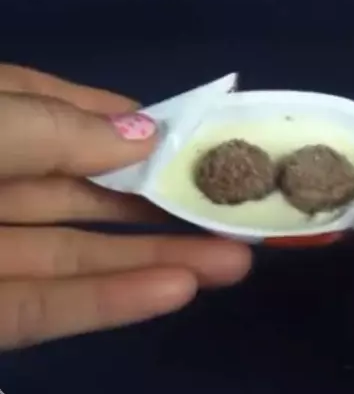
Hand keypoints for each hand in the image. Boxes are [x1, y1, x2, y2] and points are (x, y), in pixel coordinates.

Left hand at [0, 64, 250, 348]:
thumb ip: (55, 129)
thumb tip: (146, 132)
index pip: (60, 115)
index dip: (129, 125)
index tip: (194, 137)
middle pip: (86, 193)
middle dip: (162, 200)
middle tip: (233, 207)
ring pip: (78, 255)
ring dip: (158, 258)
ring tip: (236, 260)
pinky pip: (47, 308)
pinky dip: (110, 303)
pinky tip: (177, 291)